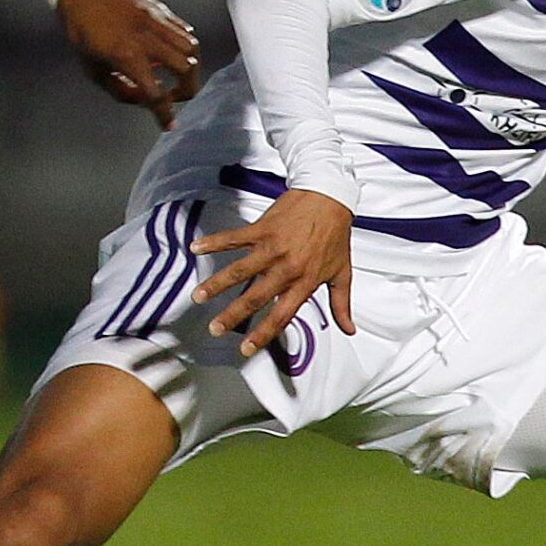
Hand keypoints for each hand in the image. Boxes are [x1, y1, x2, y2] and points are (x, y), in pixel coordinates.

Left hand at [56, 0, 200, 128]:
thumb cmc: (81, 32)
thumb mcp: (93, 69)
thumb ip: (120, 89)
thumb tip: (143, 99)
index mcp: (126, 55)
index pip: (156, 93)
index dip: (164, 114)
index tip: (169, 125)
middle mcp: (146, 38)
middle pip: (186, 68)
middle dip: (186, 90)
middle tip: (174, 96)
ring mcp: (156, 21)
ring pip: (191, 48)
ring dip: (189, 67)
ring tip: (175, 74)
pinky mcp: (160, 10)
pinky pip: (184, 31)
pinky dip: (184, 47)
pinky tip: (171, 53)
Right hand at [189, 190, 355, 357]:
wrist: (330, 196)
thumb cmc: (335, 233)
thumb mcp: (342, 271)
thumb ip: (341, 303)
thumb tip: (348, 328)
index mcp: (304, 281)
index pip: (281, 315)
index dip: (263, 334)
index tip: (246, 349)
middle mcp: (286, 267)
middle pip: (254, 297)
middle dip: (232, 315)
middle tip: (215, 328)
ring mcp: (272, 247)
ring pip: (239, 270)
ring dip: (217, 283)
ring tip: (199, 296)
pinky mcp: (262, 228)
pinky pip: (234, 237)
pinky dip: (215, 242)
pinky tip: (197, 247)